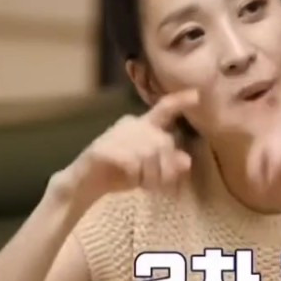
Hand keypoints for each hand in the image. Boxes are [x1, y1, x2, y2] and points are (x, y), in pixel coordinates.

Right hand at [51, 89, 199, 210]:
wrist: (84, 185)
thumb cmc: (120, 174)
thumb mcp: (150, 171)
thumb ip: (168, 164)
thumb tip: (186, 161)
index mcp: (143, 126)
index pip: (164, 109)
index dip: (180, 102)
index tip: (197, 95)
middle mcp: (130, 124)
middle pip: (163, 142)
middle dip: (165, 169)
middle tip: (158, 185)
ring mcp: (114, 134)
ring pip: (148, 153)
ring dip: (151, 175)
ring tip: (144, 185)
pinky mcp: (102, 148)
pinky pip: (131, 161)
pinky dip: (135, 176)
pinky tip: (131, 181)